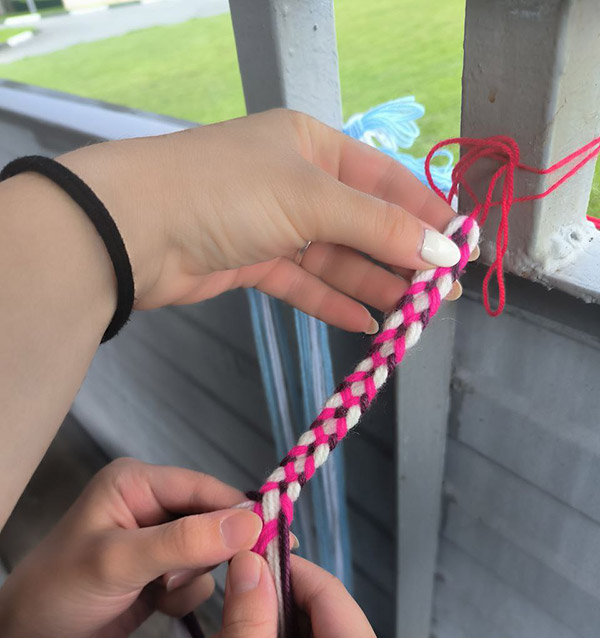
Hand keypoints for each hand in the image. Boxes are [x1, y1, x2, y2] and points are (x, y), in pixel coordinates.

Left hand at [0, 458, 261, 637]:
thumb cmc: (61, 593)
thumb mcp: (120, 562)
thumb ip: (185, 542)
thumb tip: (252, 522)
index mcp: (136, 483)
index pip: (205, 490)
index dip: (242, 511)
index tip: (278, 536)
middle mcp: (150, 505)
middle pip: (214, 520)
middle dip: (215, 552)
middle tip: (216, 576)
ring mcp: (157, 542)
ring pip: (210, 554)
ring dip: (193, 579)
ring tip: (160, 594)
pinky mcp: (161, 575)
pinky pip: (198, 581)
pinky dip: (184, 597)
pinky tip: (155, 606)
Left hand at [58, 109, 471, 331]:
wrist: (133, 230)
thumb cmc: (227, 193)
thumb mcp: (311, 199)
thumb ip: (379, 226)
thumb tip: (444, 251)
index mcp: (314, 146)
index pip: (387, 181)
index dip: (427, 215)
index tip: (462, 252)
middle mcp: (297, 182)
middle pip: (364, 223)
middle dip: (403, 258)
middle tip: (441, 297)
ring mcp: (274, 225)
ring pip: (337, 258)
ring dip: (373, 285)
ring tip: (413, 317)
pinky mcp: (253, 263)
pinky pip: (305, 283)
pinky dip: (333, 302)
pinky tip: (366, 323)